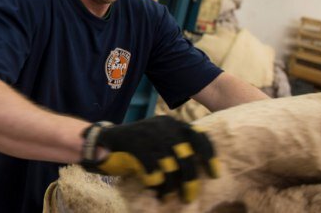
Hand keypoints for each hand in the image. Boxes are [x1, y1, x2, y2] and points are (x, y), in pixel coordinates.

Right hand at [80, 116, 218, 202]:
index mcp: (172, 123)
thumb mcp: (159, 136)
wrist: (105, 140)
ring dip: (172, 186)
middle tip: (190, 196)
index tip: (215, 173)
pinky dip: (156, 184)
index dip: (209, 156)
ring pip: (171, 167)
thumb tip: (199, 167)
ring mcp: (150, 136)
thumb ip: (176, 144)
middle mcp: (164, 127)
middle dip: (191, 180)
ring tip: (168, 196)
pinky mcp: (137, 147)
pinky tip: (154, 190)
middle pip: (187, 157)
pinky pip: (154, 172)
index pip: (199, 137)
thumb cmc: (137, 143)